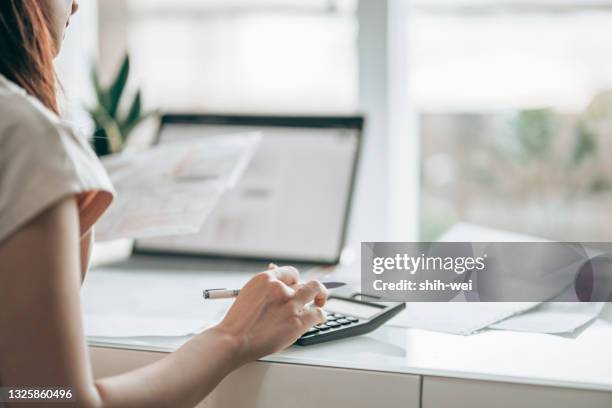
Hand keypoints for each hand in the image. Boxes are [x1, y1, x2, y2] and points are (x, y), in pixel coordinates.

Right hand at [213, 265, 327, 363]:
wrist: (233, 340)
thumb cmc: (238, 321)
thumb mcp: (248, 294)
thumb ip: (265, 285)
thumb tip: (275, 270)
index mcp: (265, 279)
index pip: (291, 273)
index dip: (296, 280)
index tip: (297, 286)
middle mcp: (280, 288)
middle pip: (305, 281)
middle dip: (310, 288)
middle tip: (313, 294)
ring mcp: (290, 304)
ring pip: (315, 291)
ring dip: (320, 297)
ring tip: (320, 302)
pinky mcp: (297, 322)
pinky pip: (318, 313)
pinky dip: (321, 315)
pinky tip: (318, 318)